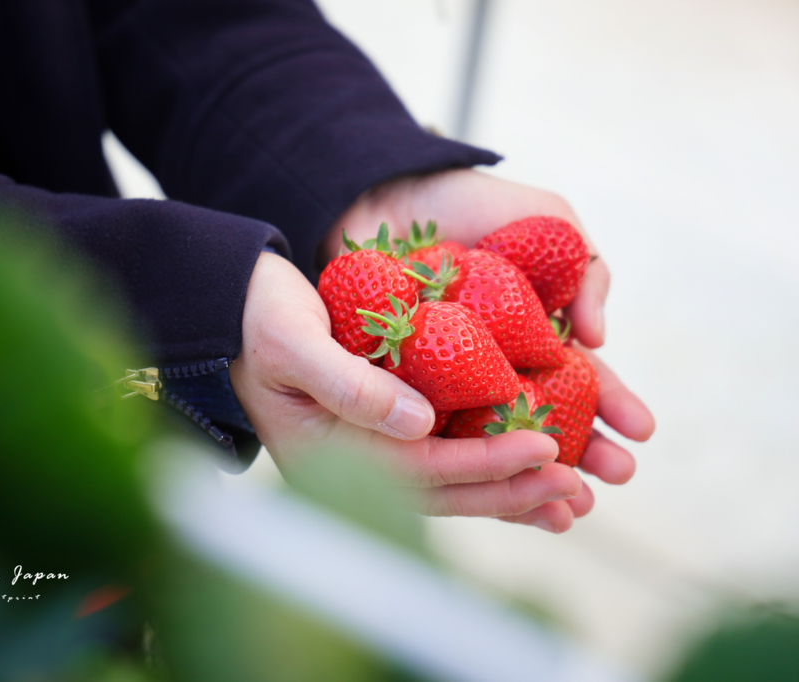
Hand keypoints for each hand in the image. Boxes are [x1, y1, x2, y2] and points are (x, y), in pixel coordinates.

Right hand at [230, 252, 586, 530]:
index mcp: (322, 454)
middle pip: (440, 491)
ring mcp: (361, 452)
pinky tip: (524, 465)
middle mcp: (346, 466)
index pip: (418, 469)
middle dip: (510, 490)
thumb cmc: (256, 317)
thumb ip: (350, 383)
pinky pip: (438, 456)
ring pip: (444, 483)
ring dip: (504, 490)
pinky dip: (482, 462)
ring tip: (566, 498)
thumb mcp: (293, 341)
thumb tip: (420, 423)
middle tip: (575, 490)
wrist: (233, 305)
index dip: (485, 461)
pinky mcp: (377, 429)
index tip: (546, 448)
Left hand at [322, 169, 655, 529]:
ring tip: (560, 502)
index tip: (642, 431)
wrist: (389, 190)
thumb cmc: (473, 204)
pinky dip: (453, 455)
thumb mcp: (550, 223)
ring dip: (526, 471)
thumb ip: (587, 271)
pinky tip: (481, 480)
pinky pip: (428, 427)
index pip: (581, 379)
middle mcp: (496, 365)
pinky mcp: (398, 384)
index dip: (612, 404)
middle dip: (583, 451)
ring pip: (491, 436)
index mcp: (535, 333)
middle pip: (544, 418)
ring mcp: (448, 379)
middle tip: (612, 480)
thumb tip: (597, 339)